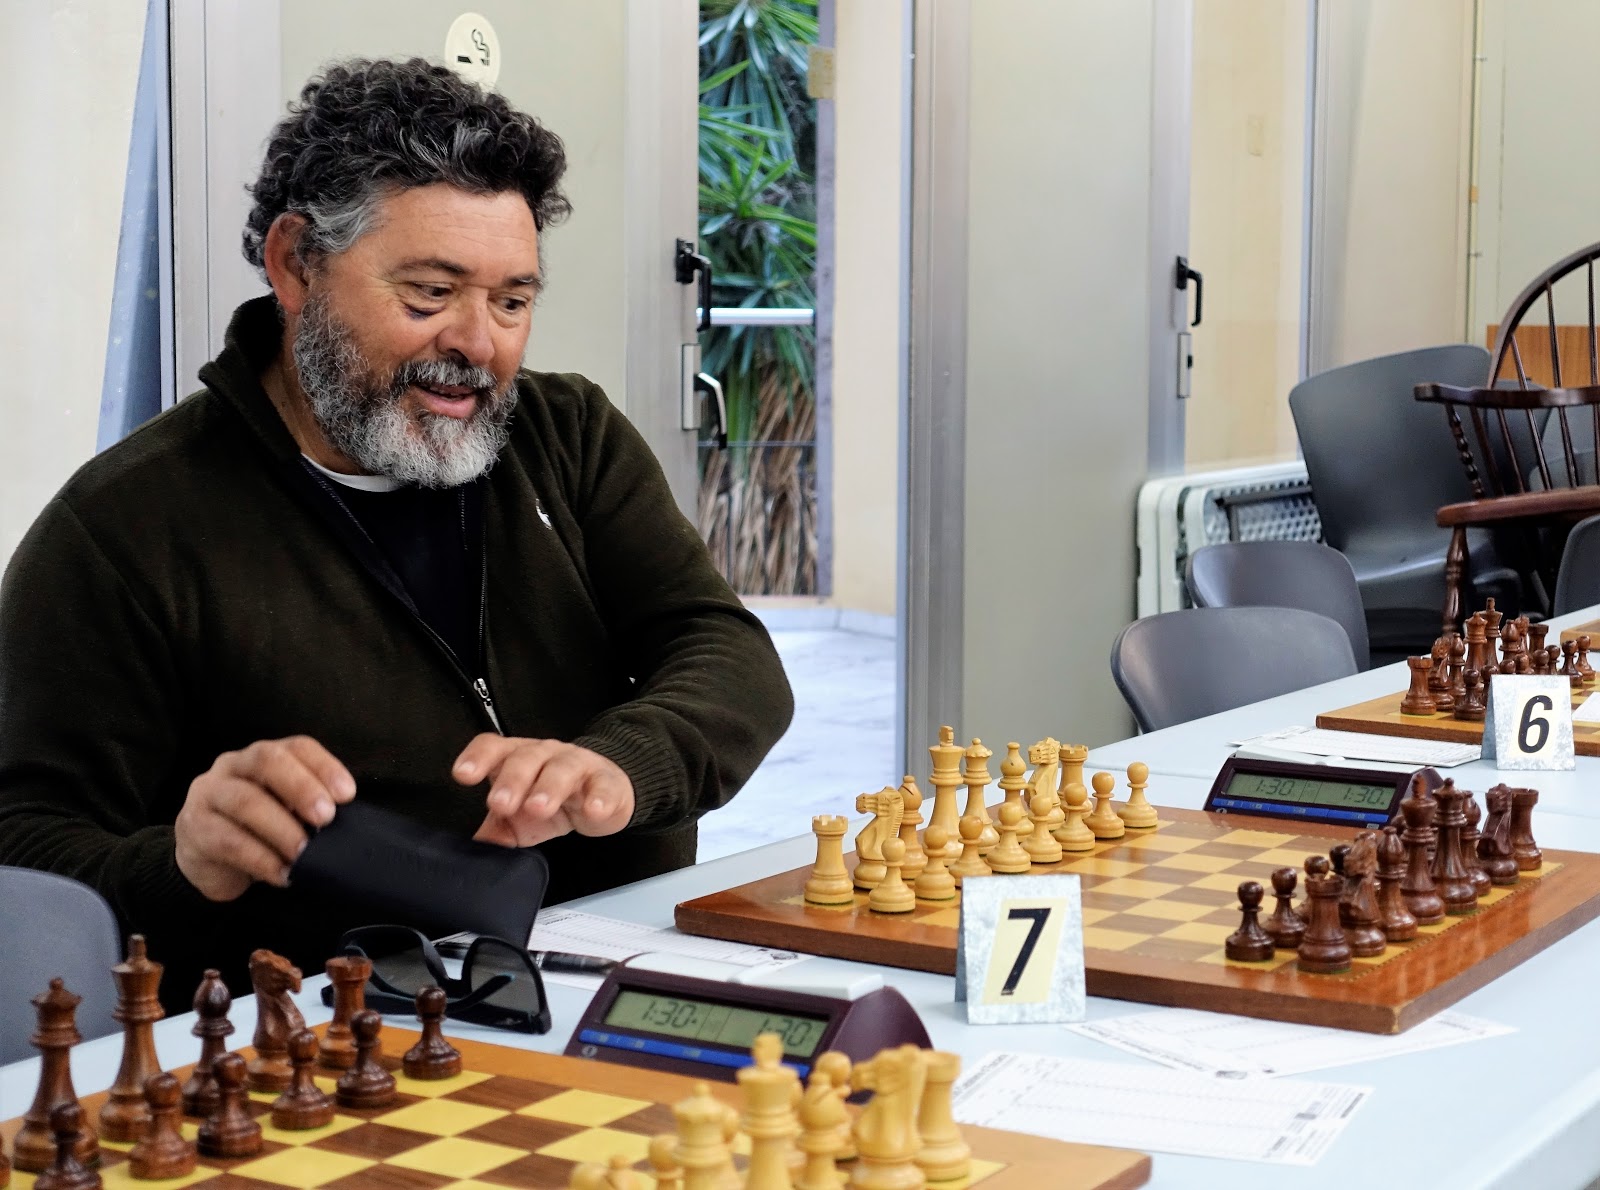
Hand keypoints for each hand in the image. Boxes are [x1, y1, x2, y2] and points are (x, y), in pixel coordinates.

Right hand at [175, 736, 355, 901]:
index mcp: (263, 757)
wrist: (208, 863)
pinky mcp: (194, 828)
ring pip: (245, 800)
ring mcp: (208, 793)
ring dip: (282, 829)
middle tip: (326, 817)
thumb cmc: (258, 832)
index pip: (297, 747)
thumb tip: (348, 822)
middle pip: (267, 760)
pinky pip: (227, 840)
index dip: (324, 766)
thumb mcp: (286, 814)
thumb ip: (309, 808)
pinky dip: (261, 859)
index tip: (348, 794)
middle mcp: (233, 766)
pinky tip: (282, 874)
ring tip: (304, 854)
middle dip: (301, 787)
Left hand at [454, 735, 633, 846]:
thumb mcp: (519, 820)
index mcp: (517, 759)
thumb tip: (470, 852)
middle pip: (526, 757)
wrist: (602, 794)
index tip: (463, 775)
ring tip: (538, 807)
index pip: (494, 747)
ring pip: (562, 768)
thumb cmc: (553, 800)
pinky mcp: (607, 782)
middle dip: (512, 779)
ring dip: (549, 787)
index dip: (478, 757)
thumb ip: (495, 832)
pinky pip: (603, 786)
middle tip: (500, 803)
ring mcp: (578, 765)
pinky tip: (593, 810)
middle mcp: (545, 755)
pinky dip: (599, 798)